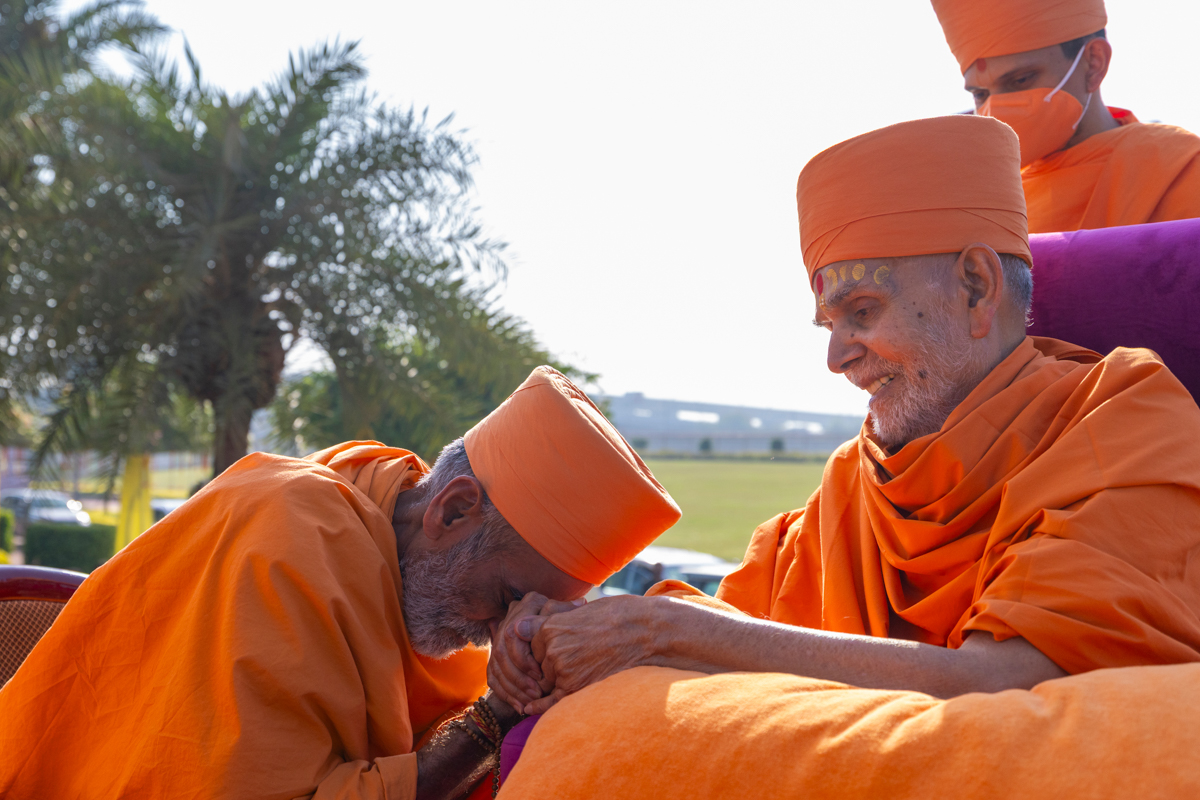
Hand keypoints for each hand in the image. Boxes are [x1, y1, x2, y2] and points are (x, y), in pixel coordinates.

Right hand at [487, 592, 583, 712]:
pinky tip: (520, 707)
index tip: (540, 675)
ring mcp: (499, 637)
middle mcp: (510, 617)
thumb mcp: (570, 617)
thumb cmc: (571, 625)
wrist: (559, 632)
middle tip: (536, 693)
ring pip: (497, 667)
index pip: (512, 635)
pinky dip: (506, 695)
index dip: (524, 658)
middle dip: (518, 676)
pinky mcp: (494, 657)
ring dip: (514, 688)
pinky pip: (493, 678)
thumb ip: (570, 613)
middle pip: (502, 653)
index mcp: (528, 603)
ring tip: (530, 703)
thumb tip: (581, 604)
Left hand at [518, 595, 662, 714]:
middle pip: (538, 664)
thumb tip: (518, 628)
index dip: (545, 647)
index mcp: (550, 626)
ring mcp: (563, 669)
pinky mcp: (576, 687)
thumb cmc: (617, 616)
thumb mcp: (579, 611)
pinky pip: (550, 702)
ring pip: (547, 681)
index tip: (562, 646)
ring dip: (553, 681)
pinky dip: (538, 707)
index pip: (533, 645)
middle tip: (575, 658)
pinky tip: (528, 709)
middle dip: (548, 665)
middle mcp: (551, 648)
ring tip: (574, 673)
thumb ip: (547, 621)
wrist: (647, 631)